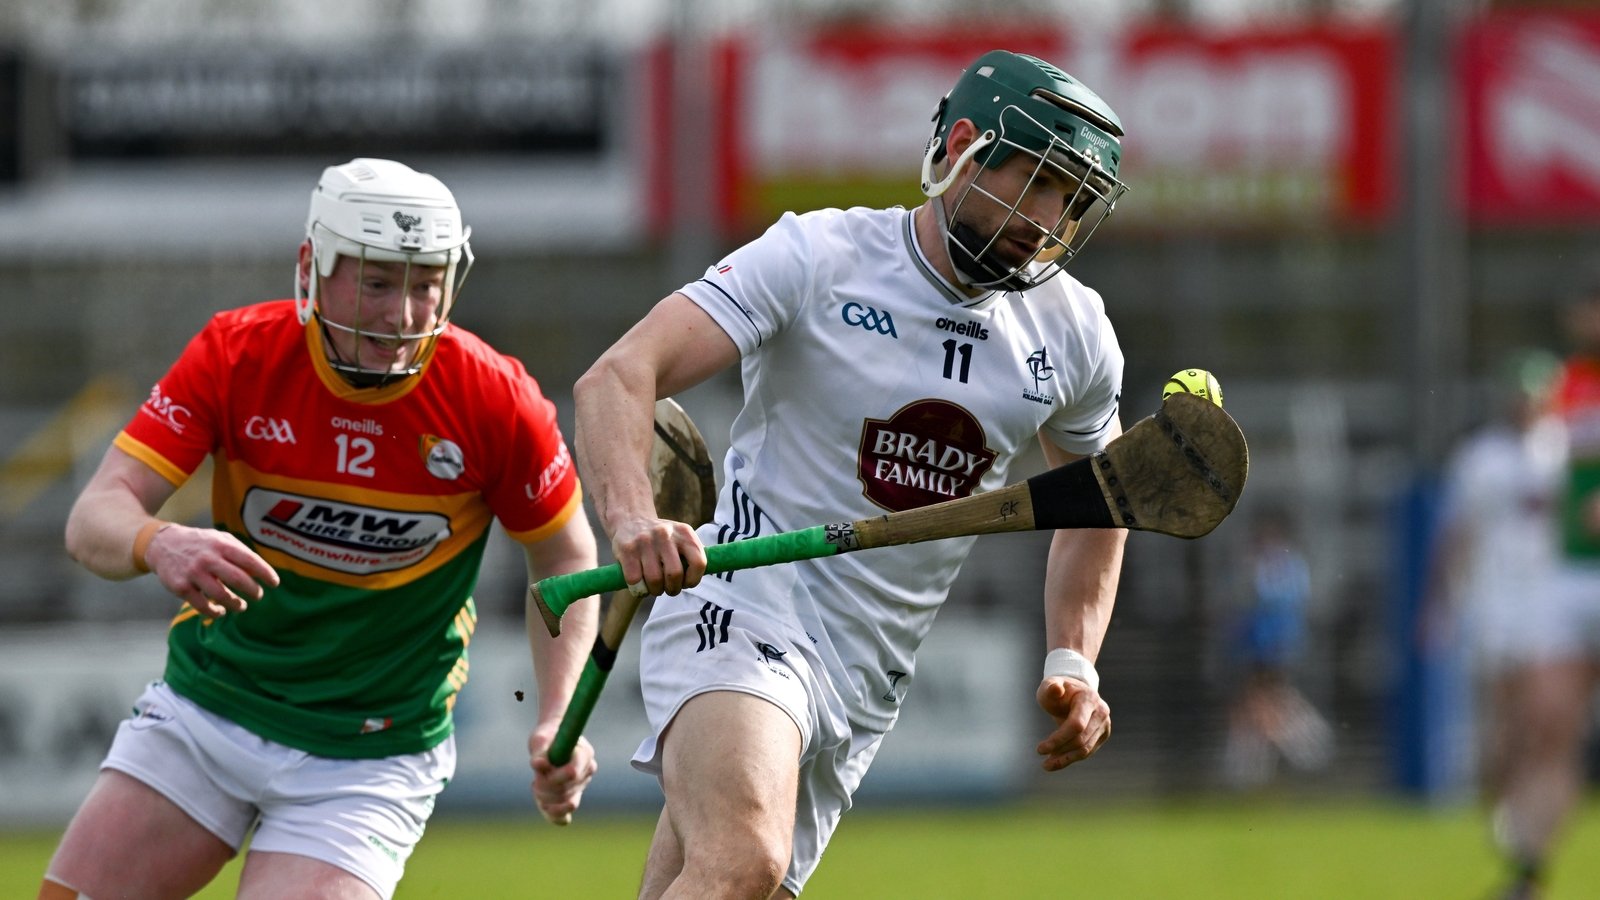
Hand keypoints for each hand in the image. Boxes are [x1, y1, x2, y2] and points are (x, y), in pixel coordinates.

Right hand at [146, 524, 278, 616]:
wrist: (162, 544)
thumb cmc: (201, 543)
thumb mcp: (220, 538)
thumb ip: (240, 552)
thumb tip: (260, 571)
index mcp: (221, 544)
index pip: (249, 560)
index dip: (265, 573)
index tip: (274, 583)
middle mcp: (208, 558)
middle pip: (238, 579)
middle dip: (253, 590)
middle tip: (259, 596)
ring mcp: (193, 573)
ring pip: (221, 595)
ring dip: (236, 604)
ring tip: (242, 606)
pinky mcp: (181, 587)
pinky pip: (202, 605)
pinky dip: (214, 612)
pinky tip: (221, 611)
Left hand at [529, 726, 597, 825]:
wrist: (551, 741)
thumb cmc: (546, 737)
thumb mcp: (540, 739)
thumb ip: (539, 752)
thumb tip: (538, 764)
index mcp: (584, 753)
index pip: (571, 773)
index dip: (554, 776)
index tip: (540, 769)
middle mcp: (587, 771)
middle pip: (567, 790)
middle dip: (545, 788)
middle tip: (534, 781)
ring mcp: (581, 786)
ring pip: (565, 804)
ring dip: (545, 799)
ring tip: (536, 786)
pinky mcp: (573, 797)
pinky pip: (566, 816)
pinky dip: (555, 817)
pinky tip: (546, 810)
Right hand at [609, 514, 706, 596]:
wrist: (630, 520)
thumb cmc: (661, 539)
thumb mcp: (681, 537)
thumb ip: (692, 554)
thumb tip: (703, 575)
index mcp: (684, 532)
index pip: (699, 562)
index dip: (694, 580)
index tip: (686, 584)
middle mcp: (665, 533)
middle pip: (675, 574)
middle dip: (672, 589)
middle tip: (668, 589)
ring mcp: (645, 541)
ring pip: (655, 580)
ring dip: (655, 591)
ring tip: (654, 587)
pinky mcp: (627, 549)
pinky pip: (635, 580)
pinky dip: (638, 589)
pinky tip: (639, 585)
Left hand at [1035, 677, 1111, 771]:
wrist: (1074, 693)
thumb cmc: (1058, 689)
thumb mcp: (1050, 686)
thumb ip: (1050, 687)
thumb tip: (1056, 689)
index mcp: (1089, 699)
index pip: (1076, 725)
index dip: (1058, 739)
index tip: (1040, 750)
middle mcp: (1101, 712)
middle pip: (1081, 740)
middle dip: (1060, 751)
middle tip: (1043, 763)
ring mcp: (1104, 724)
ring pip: (1085, 749)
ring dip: (1065, 759)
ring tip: (1047, 765)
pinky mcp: (1103, 735)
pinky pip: (1087, 751)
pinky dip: (1071, 758)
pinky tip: (1056, 760)